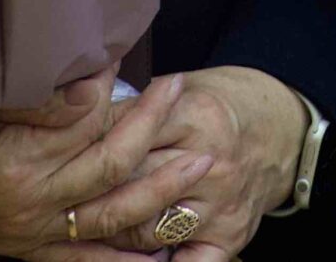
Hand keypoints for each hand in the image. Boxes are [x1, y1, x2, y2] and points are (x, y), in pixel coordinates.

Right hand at [0, 66, 215, 255]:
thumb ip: (34, 94)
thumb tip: (95, 80)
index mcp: (12, 164)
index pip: (88, 125)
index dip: (118, 92)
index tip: (139, 61)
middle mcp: (25, 207)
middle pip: (109, 170)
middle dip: (154, 133)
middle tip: (185, 96)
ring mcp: (24, 234)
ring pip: (108, 218)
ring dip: (159, 193)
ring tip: (199, 163)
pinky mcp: (18, 248)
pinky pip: (81, 261)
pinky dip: (121, 260)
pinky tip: (159, 257)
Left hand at [82, 65, 307, 260]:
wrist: (278, 130)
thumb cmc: (217, 106)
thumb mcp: (180, 91)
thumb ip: (132, 105)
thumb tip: (74, 114)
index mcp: (195, 116)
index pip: (124, 139)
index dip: (84, 149)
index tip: (57, 156)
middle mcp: (210, 162)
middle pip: (129, 186)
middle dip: (88, 193)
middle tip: (60, 196)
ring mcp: (221, 204)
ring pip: (144, 230)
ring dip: (110, 231)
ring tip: (85, 224)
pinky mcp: (230, 235)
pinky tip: (135, 260)